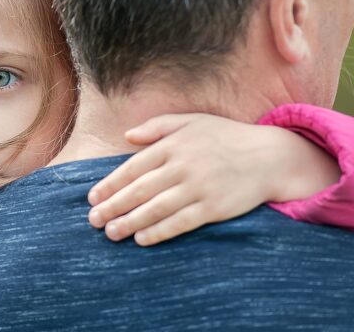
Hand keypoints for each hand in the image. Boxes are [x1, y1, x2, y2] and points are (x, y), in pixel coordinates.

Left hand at [86, 113, 337, 245]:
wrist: (269, 156)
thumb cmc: (225, 137)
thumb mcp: (191, 122)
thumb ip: (157, 126)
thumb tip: (127, 136)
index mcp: (173, 145)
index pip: (133, 167)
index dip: (110, 184)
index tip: (92, 198)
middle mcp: (182, 166)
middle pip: (139, 190)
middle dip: (113, 206)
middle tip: (93, 220)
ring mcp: (198, 187)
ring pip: (156, 208)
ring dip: (130, 222)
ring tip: (111, 232)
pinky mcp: (214, 207)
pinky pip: (180, 222)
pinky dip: (159, 231)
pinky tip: (142, 239)